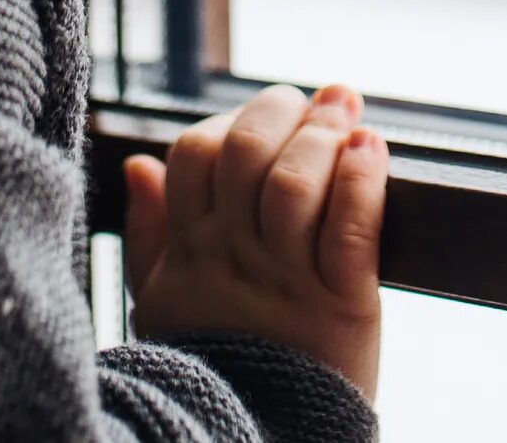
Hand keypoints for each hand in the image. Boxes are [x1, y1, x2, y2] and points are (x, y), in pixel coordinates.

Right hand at [120, 81, 386, 398]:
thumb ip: (150, 232)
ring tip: (349, 117)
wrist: (261, 439)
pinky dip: (363, 182)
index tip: (269, 116)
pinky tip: (369, 150)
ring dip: (324, 139)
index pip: (194, 154)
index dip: (229, 120)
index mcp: (194, 248)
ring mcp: (289, 278)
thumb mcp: (163, 303)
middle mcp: (236, 255)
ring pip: (295, 185)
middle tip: (324, 98)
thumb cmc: (214, 368)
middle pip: (244, 155)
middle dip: (282, 111)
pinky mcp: (344, 303)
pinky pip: (352, 231)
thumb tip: (137, 164)